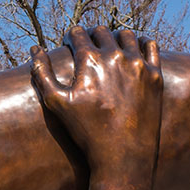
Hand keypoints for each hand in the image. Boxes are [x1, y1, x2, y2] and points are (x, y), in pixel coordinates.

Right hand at [30, 26, 162, 174]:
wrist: (122, 156)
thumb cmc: (87, 132)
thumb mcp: (57, 104)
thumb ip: (42, 73)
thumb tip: (34, 49)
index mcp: (89, 60)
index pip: (78, 33)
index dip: (71, 37)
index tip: (70, 44)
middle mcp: (115, 56)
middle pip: (102, 32)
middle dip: (92, 36)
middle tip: (90, 46)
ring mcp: (138, 64)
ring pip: (126, 35)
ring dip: (116, 38)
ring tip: (111, 48)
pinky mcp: (155, 75)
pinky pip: (150, 46)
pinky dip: (141, 43)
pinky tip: (134, 51)